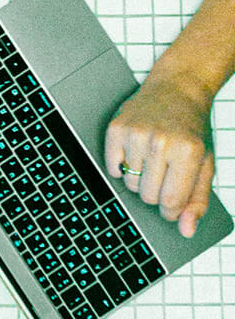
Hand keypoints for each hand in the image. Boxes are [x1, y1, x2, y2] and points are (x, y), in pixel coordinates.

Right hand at [105, 73, 214, 237]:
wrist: (177, 89)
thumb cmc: (192, 129)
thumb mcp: (205, 164)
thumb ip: (198, 200)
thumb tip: (186, 229)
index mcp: (188, 152)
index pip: (171, 202)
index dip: (171, 208)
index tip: (173, 201)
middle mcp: (161, 142)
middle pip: (147, 196)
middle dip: (156, 190)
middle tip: (165, 171)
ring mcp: (136, 135)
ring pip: (130, 184)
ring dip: (140, 177)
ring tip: (152, 157)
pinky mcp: (116, 129)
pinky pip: (112, 168)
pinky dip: (122, 167)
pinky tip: (136, 152)